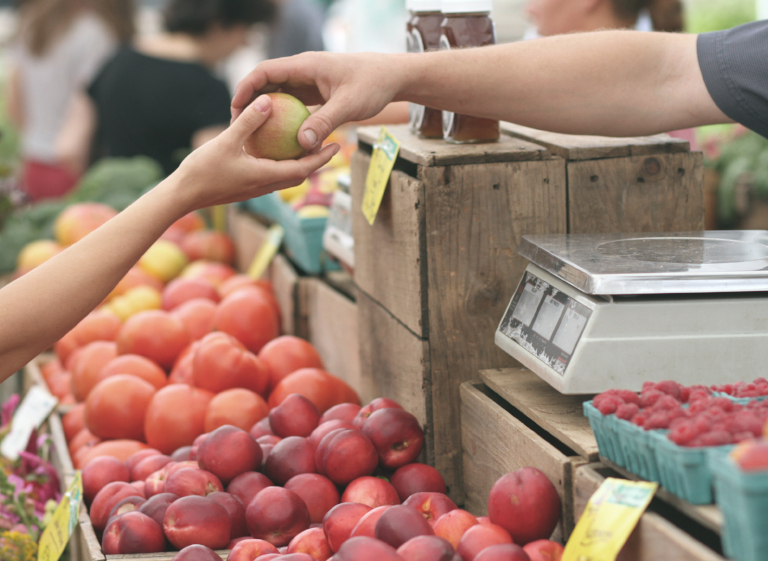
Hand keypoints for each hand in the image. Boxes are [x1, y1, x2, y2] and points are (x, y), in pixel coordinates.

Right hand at [173, 94, 339, 212]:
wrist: (182, 196)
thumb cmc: (202, 170)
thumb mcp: (226, 141)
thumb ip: (248, 122)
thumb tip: (268, 100)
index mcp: (266, 176)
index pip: (303, 169)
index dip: (322, 158)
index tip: (337, 146)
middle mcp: (265, 186)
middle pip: (299, 174)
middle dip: (316, 161)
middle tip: (329, 144)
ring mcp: (255, 188)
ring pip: (285, 176)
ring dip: (299, 163)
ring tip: (307, 145)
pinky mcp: (246, 187)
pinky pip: (271, 175)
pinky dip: (281, 164)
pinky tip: (275, 149)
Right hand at [231, 52, 404, 151]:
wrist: (392, 77)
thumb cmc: (373, 85)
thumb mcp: (349, 105)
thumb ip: (325, 123)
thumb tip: (302, 144)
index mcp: (305, 65)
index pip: (265, 71)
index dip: (246, 88)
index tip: (235, 108)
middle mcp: (303, 71)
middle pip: (267, 83)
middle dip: (250, 102)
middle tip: (238, 127)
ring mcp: (309, 82)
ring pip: (279, 95)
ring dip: (266, 112)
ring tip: (253, 135)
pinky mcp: (316, 93)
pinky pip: (293, 105)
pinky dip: (284, 119)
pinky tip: (279, 140)